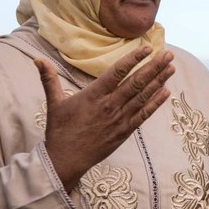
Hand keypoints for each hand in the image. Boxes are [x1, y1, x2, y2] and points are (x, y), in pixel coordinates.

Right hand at [38, 46, 174, 190]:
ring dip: (159, 81)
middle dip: (154, 67)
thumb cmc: (60, 130)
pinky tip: (166, 92)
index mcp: (94, 95)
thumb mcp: (54, 103)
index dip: (133, 59)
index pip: (118, 72)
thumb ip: (48, 79)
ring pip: (143, 97)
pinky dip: (156, 103)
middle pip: (136, 83)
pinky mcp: (125, 131)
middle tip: (168, 55)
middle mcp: (110, 105)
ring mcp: (119, 119)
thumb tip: (36, 59)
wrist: (66, 160)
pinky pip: (144, 115)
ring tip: (171, 68)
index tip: (147, 48)